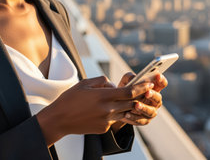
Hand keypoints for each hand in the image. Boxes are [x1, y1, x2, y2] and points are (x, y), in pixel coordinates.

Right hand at [36, 76, 152, 145]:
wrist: (60, 120)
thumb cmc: (70, 99)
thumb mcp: (85, 83)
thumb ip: (102, 81)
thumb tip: (113, 84)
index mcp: (103, 96)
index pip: (129, 92)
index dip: (141, 87)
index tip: (149, 83)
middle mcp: (107, 109)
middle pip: (131, 103)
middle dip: (140, 96)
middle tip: (148, 90)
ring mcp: (107, 120)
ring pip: (125, 112)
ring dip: (129, 106)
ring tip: (132, 99)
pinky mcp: (104, 128)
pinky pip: (114, 119)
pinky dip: (115, 113)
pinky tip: (109, 109)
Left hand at [113, 72, 167, 127]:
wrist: (118, 105)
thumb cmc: (125, 90)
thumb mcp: (126, 81)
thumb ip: (130, 77)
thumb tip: (134, 78)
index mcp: (153, 89)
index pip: (162, 84)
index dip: (161, 80)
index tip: (157, 75)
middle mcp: (155, 101)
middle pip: (158, 98)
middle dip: (153, 95)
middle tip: (147, 92)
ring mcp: (151, 111)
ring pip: (151, 111)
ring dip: (144, 108)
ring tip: (136, 105)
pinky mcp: (144, 120)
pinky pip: (141, 120)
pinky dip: (134, 117)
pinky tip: (127, 114)